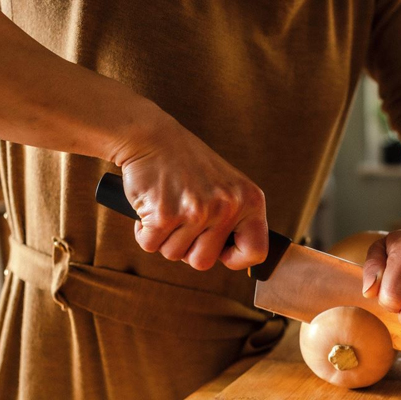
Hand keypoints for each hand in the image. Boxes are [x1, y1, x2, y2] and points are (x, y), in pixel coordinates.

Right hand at [119, 112, 267, 271]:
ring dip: (164, 238)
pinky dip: (144, 232)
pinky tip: (150, 208)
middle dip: (187, 248)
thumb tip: (234, 258)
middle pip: (203, 262)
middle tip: (182, 221)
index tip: (220, 251)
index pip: (255, 252)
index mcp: (250, 200)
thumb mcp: (227, 186)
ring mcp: (197, 211)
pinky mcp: (165, 214)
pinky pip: (150, 245)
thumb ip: (235, 219)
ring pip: (174, 255)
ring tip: (168, 208)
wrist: (152, 137)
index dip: (234, 258)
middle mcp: (227, 206)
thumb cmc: (187, 164)